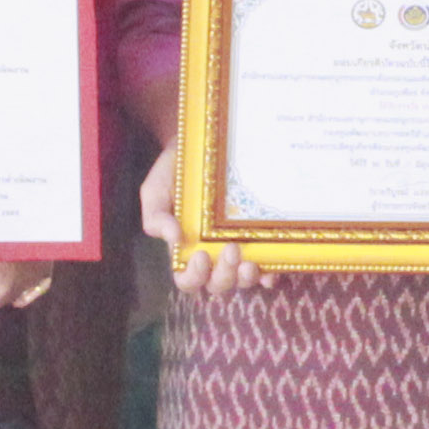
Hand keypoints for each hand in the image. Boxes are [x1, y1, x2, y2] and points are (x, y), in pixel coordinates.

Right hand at [141, 140, 261, 299]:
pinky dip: (270, 274)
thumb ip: (156, 216)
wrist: (203, 144)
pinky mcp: (259, 240)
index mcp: (185, 249)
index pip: (186, 279)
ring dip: (246, 278)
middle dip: (224, 275)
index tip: (200, 255)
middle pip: (218, 285)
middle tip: (231, 249)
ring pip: (242, 280)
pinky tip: (272, 269)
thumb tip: (173, 240)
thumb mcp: (156, 190)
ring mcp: (238, 250)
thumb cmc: (176, 170)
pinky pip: (267, 267)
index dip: (194, 277)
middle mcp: (212, 256)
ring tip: (250, 262)